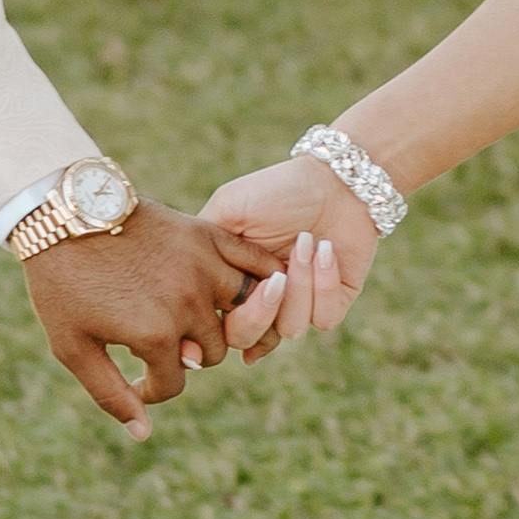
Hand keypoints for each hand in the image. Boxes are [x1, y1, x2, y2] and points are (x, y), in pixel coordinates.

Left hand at [20, 200, 279, 424]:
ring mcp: (202, 267)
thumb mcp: (73, 346)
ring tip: (197, 321)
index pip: (175, 382)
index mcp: (155, 334)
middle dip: (186, 356)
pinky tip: (245, 293)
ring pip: (242, 315)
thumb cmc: (62, 284)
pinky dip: (262, 281)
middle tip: (162, 344)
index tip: (137, 380)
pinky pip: (256, 264)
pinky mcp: (208, 235)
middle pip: (212, 353)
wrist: (64, 213)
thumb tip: (143, 434)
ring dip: (221, 324)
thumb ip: (111, 394)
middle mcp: (188, 303)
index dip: (153, 387)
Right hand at [199, 151, 383, 356]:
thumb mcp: (227, 209)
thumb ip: (203, 249)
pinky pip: (323, 318)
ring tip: (306, 240)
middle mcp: (260, 299)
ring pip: (288, 329)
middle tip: (274, 278)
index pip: (212, 324)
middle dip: (258, 314)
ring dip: (299, 284)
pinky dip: (324, 283)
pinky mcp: (332, 303)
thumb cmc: (275, 191)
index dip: (216, 324)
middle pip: (246, 339)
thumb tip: (184, 291)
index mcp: (229, 283)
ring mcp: (295, 304)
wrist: (334, 179)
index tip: (226, 304)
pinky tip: (327, 249)